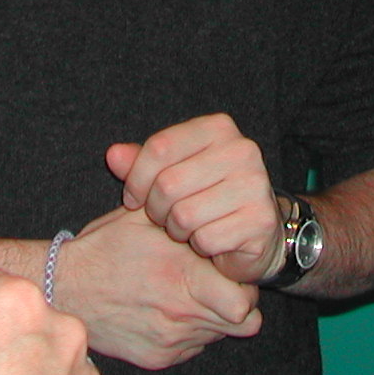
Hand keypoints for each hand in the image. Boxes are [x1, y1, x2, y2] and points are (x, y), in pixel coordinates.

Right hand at [54, 205, 261, 368]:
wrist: (62, 289)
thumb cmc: (103, 248)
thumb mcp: (142, 218)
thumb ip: (183, 211)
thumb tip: (212, 196)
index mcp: (181, 276)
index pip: (243, 302)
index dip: (245, 286)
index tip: (231, 271)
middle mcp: (180, 314)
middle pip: (241, 323)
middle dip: (236, 301)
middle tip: (218, 282)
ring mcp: (169, 341)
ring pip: (218, 334)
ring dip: (213, 315)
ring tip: (189, 292)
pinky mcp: (157, 358)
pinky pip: (193, 347)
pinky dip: (190, 331)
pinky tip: (168, 308)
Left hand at [107, 113, 282, 284]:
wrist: (255, 230)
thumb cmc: (206, 196)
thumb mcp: (171, 171)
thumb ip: (141, 162)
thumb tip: (113, 154)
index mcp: (218, 128)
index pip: (159, 147)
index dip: (136, 179)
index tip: (134, 198)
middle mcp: (242, 150)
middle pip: (168, 184)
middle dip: (157, 209)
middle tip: (167, 217)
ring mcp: (255, 184)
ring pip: (184, 215)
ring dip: (178, 230)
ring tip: (190, 227)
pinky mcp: (260, 220)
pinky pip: (206, 240)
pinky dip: (201, 246)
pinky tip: (211, 239)